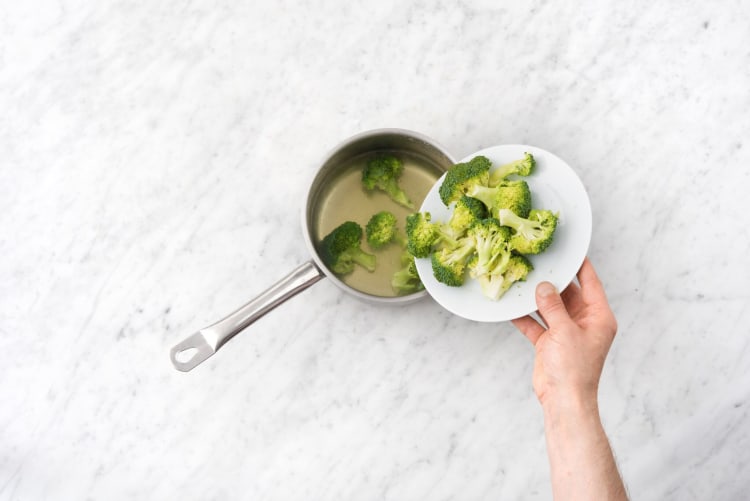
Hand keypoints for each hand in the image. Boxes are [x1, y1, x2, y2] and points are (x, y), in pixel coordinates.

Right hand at [512, 257, 616, 406]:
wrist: (563, 400)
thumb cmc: (574, 370)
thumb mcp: (564, 331)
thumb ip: (553, 306)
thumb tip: (544, 287)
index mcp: (598, 317)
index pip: (591, 283)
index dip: (581, 265)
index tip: (571, 249)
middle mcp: (583, 322)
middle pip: (567, 293)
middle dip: (553, 280)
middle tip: (539, 263)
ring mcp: (565, 332)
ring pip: (550, 307)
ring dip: (536, 298)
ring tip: (523, 281)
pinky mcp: (549, 342)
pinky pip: (536, 323)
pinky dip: (525, 317)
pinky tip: (512, 307)